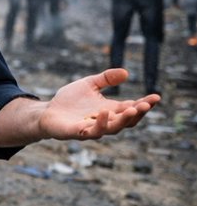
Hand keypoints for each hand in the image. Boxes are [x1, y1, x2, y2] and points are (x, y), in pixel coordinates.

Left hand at [40, 69, 159, 141]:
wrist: (48, 112)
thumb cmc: (70, 100)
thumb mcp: (90, 84)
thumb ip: (106, 78)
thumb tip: (126, 72)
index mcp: (109, 110)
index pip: (131, 109)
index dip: (144, 104)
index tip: (156, 97)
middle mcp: (104, 121)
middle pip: (126, 121)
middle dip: (137, 114)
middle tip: (146, 105)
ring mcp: (92, 128)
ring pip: (112, 128)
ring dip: (123, 120)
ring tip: (131, 108)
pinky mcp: (78, 132)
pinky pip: (92, 131)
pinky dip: (100, 123)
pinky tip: (104, 112)